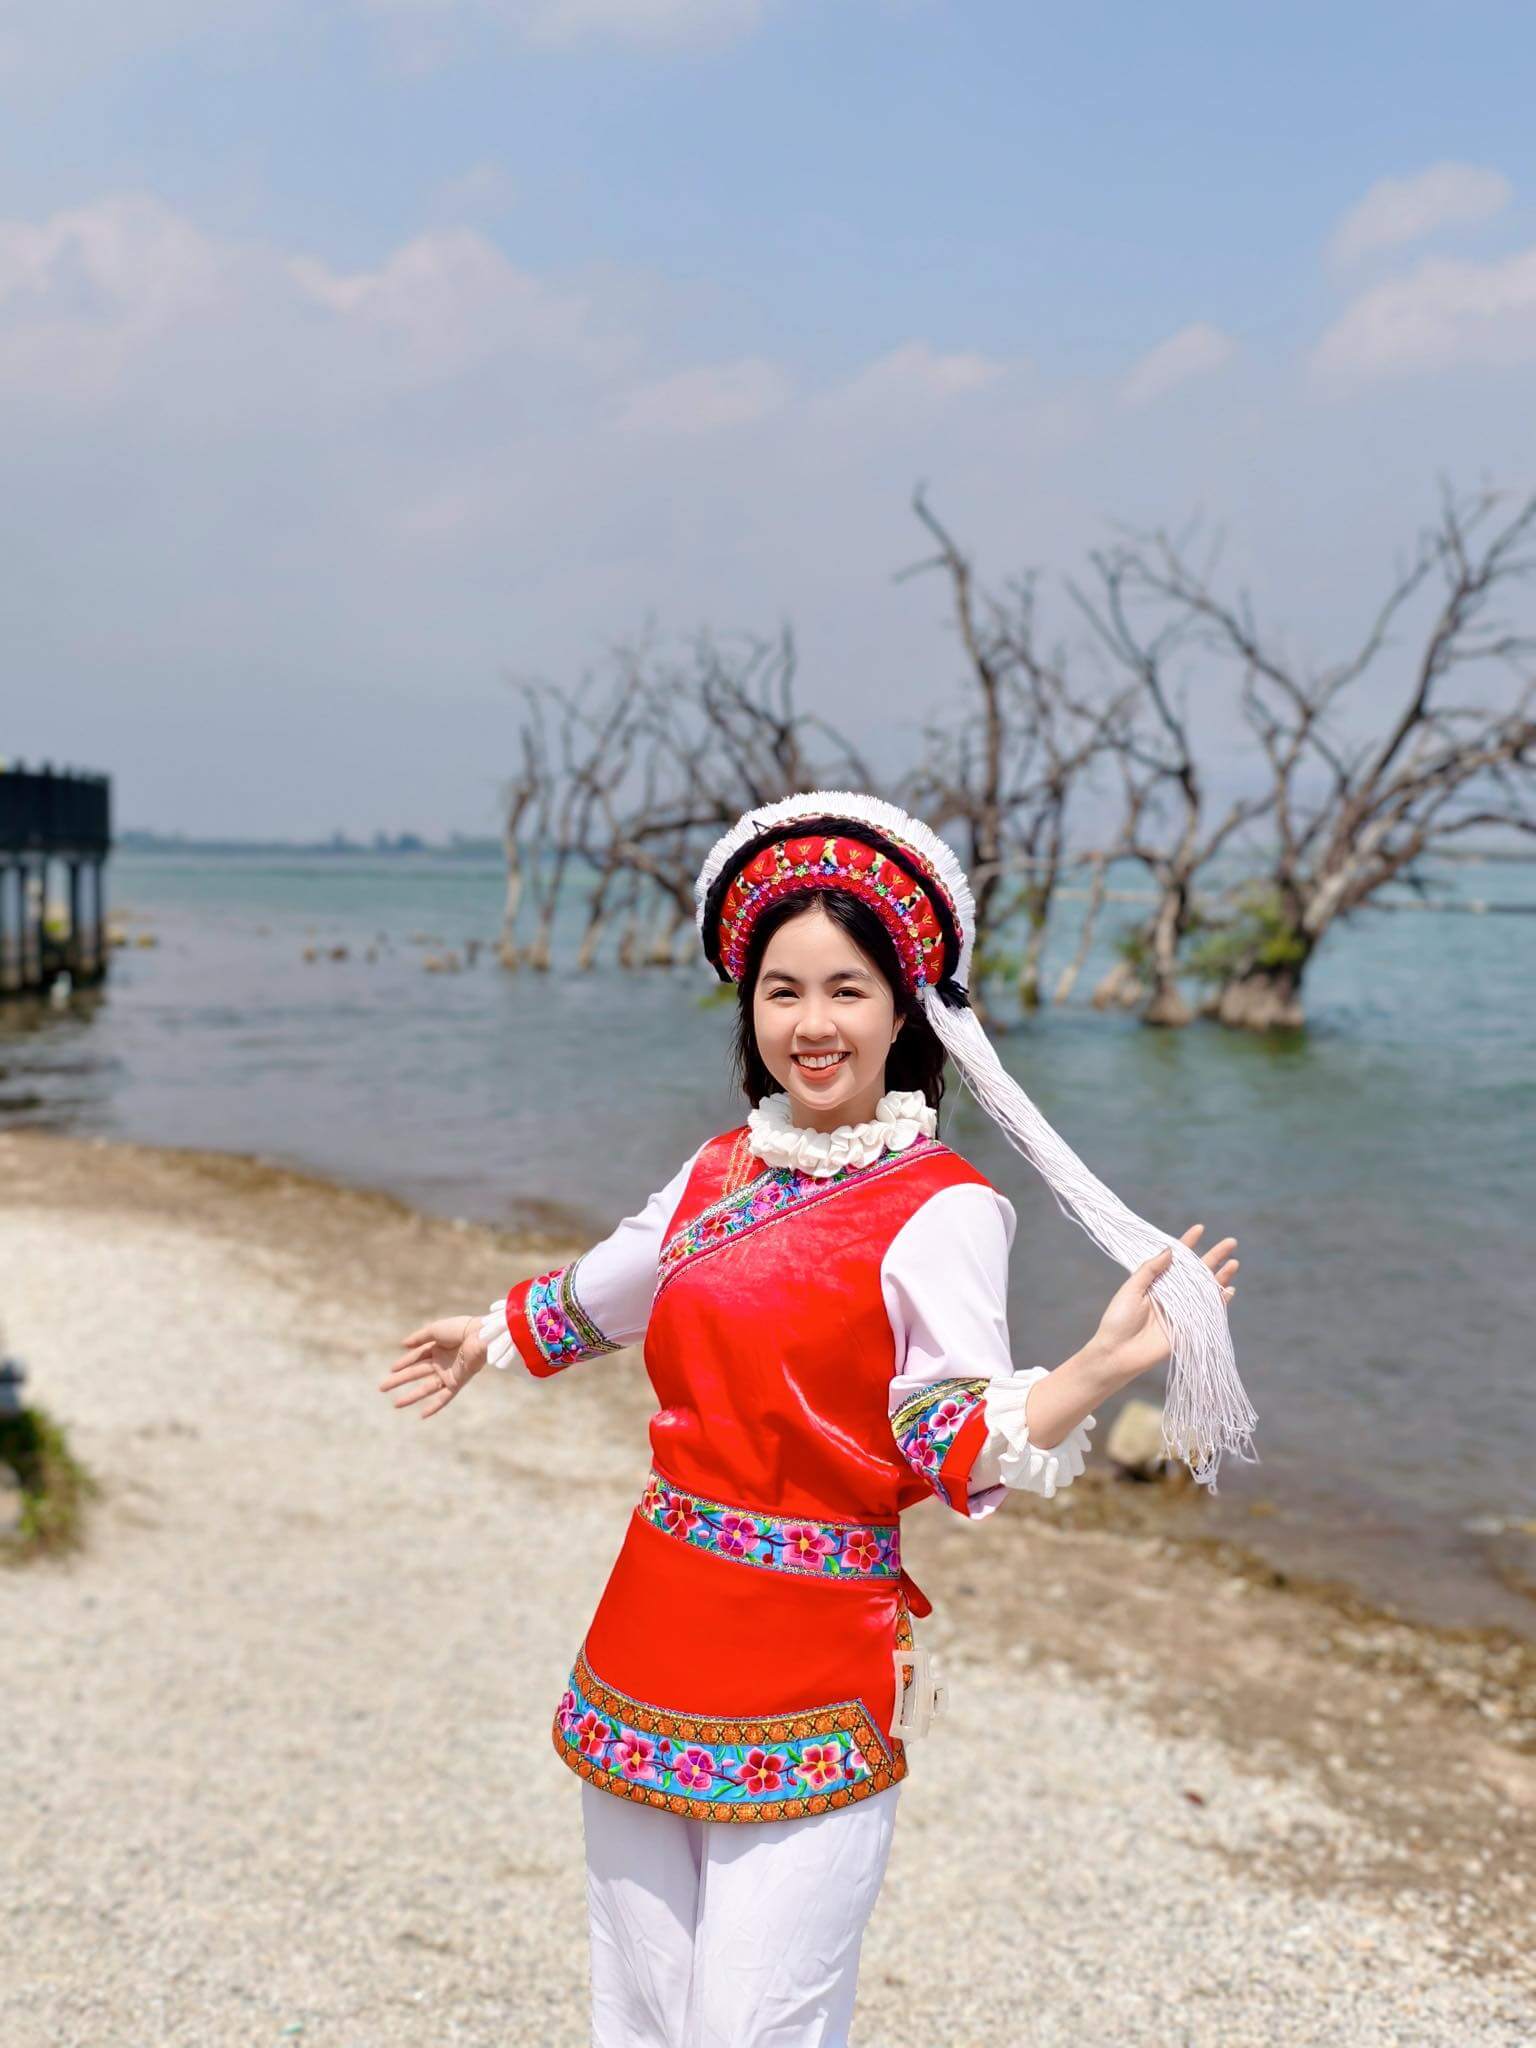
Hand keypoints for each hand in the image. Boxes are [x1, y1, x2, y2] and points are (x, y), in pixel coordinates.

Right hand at [378, 1315, 487, 1419]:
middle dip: (399, 1380)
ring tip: (395, 1404)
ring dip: (411, 1396)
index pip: (416, 1357)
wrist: (480, 1336)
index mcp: (437, 1347)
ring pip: (426, 1387)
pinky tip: (422, 1415)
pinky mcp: (457, 1382)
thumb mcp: (435, 1330)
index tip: (391, 1369)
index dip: (403, 1363)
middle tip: (382, 1387)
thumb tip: (403, 1344)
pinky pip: (444, 1397)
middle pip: (416, 1373)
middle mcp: (442, 1362)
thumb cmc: (459, 1329)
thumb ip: (419, 1338)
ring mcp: (449, 1373)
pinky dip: (434, 1406)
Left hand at [1090, 1224, 1238, 1390]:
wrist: (1117, 1353)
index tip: (1200, 1228)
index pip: (1175, 1259)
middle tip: (1231, 1242)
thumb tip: (1171, 1249)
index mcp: (1156, 1282)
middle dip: (1214, 1257)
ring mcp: (1182, 1311)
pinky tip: (1230, 1289)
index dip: (1188, 1243)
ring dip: (1220, 1277)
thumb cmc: (1118, 1319)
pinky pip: (1208, 1313)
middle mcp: (1172, 1294)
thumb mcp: (1131, 1289)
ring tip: (1234, 1262)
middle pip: (1196, 1272)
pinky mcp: (1188, 1328)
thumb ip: (1150, 1269)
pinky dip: (1220, 1302)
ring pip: (1206, 1290)